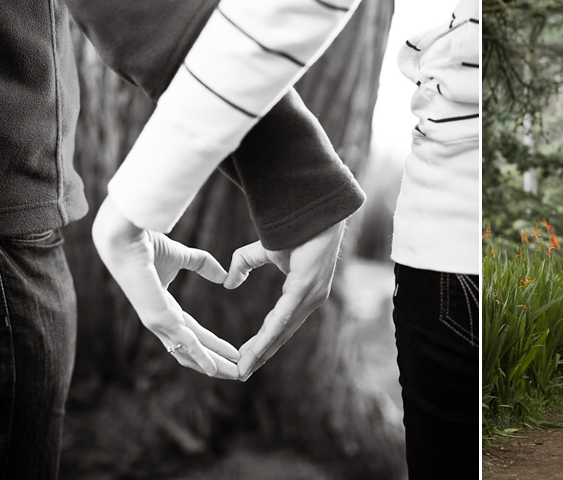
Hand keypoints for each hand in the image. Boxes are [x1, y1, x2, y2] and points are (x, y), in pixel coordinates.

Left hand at [92, 195, 240, 378]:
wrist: (128, 238)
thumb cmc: (147, 244)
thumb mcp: (183, 256)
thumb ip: (204, 265)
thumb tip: (223, 276)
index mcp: (165, 308)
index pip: (194, 333)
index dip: (214, 344)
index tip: (233, 352)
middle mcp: (161, 321)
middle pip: (192, 350)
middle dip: (216, 361)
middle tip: (238, 371)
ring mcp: (158, 323)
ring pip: (190, 352)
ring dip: (214, 364)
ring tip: (234, 372)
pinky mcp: (159, 318)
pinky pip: (184, 342)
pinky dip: (200, 357)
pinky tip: (214, 369)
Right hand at [224, 225, 341, 379]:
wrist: (312, 209)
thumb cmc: (293, 228)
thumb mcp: (261, 251)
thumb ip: (244, 265)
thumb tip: (230, 284)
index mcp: (303, 293)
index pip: (281, 324)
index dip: (263, 342)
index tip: (246, 357)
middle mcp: (310, 299)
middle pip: (282, 334)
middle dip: (261, 354)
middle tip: (242, 373)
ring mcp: (310, 296)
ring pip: (282, 331)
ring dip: (262, 351)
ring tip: (244, 369)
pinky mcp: (306, 289)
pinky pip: (284, 317)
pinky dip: (269, 335)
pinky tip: (256, 350)